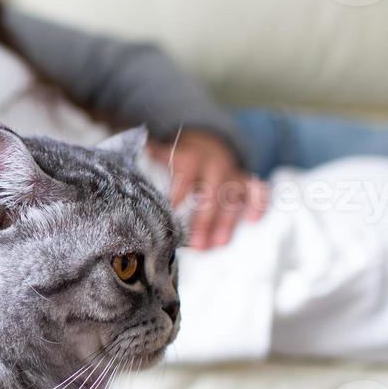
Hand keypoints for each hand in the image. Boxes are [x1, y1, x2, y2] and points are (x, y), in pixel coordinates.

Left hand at [147, 129, 266, 249]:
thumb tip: (129, 159)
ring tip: (219, 244)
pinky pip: (257, 189)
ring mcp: (232, 172)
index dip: (179, 193)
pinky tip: (254, 219)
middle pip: (212, 192)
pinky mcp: (246, 180)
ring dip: (228, 220)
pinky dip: (258, 202)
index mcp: (190, 158)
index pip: (186, 175)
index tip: (171, 214)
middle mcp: (214, 163)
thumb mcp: (163, 156)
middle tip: (198, 245)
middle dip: (205, 219)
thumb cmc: (178, 160)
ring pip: (234, 195)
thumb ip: (149, 161)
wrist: (206, 143)